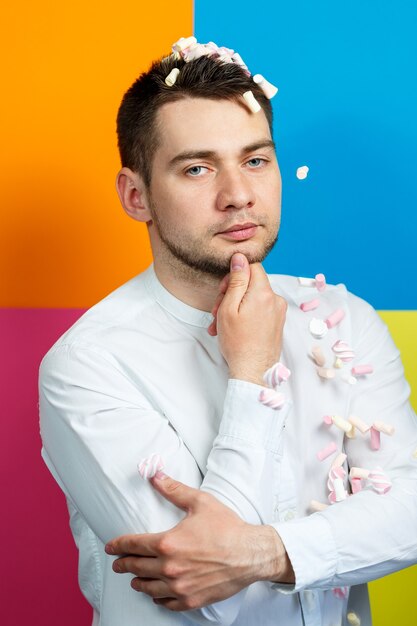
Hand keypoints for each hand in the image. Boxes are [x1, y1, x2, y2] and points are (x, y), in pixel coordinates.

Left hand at [105, 473, 293, 610]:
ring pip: (148, 587)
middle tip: (117, 564)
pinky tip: (155, 593)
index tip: (111, 546)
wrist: (250, 554)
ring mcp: (179, 587)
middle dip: (123, 564)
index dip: (118, 545)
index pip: (133, 545)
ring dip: (137, 582)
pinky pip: (166, 603)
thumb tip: (155, 476)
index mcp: (168, 544)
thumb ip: (174, 490)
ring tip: (134, 578)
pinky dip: (157, 598)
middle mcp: (169, 568)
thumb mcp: (199, 502)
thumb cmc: (227, 528)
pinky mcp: (191, 600)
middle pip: (136, 567)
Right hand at [208, 253, 286, 385]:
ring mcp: (278, 312)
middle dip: (231, 294)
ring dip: (235, 307)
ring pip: (252, 299)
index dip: (235, 274)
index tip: (223, 289)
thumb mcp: (229, 308)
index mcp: (264, 293)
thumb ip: (236, 281)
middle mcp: (275, 300)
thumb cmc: (238, 343)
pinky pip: (259, 310)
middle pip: (251, 284)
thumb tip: (240, 258)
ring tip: (219, 324)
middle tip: (216, 310)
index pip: (253, 267)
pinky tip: (231, 329)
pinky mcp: (277, 322)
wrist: (253, 371)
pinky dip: (245, 315)